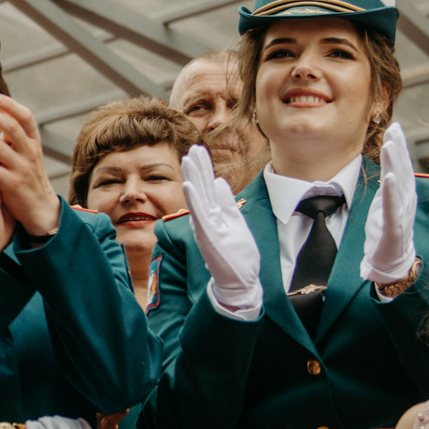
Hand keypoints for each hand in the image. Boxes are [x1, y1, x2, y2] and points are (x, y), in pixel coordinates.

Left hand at [0, 93, 58, 254]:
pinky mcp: (13, 185)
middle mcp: (30, 153)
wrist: (41, 209)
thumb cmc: (29, 178)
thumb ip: (14, 137)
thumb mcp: (27, 154)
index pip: (25, 117)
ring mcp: (22, 169)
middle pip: (11, 128)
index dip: (10, 105)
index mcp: (33, 143)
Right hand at [180, 145, 261, 320]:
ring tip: (188, 159)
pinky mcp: (208, 237)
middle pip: (201, 188)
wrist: (240, 282)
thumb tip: (221, 181)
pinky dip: (194, 199)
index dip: (204, 168)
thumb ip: (226, 203)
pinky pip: (200, 214)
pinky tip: (189, 185)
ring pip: (198, 197)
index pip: (208, 186)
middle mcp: (206, 219)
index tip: (198, 149)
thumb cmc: (237, 256)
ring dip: (193, 177)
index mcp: (213, 215)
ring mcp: (206, 227)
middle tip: (192, 147)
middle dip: (197, 167)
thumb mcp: (235, 223)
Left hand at [359, 123, 418, 285]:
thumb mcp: (386, 203)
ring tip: (390, 145)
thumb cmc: (388, 231)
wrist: (391, 262)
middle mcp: (406, 201)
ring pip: (399, 184)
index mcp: (403, 194)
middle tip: (394, 128)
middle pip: (402, 170)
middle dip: (398, 148)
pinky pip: (392, 207)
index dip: (398, 146)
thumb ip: (388, 185)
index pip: (401, 166)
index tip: (394, 127)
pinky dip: (391, 191)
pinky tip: (388, 177)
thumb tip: (388, 166)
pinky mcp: (394, 227)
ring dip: (395, 164)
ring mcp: (401, 213)